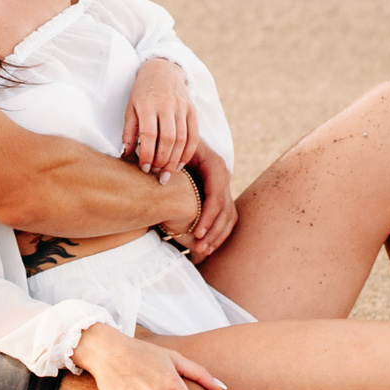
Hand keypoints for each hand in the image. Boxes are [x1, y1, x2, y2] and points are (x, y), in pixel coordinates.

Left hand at [120, 58, 197, 179]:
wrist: (162, 70)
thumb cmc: (142, 92)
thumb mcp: (130, 108)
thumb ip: (128, 131)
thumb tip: (125, 154)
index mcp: (147, 104)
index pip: (149, 134)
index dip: (147, 153)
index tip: (144, 168)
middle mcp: (166, 105)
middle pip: (168, 139)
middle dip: (163, 161)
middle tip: (157, 175)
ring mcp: (182, 107)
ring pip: (182, 139)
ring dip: (175, 160)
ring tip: (167, 174)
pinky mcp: (192, 110)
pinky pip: (194, 135)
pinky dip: (188, 152)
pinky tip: (180, 164)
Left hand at [178, 143, 236, 262]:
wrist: (177, 138)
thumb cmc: (171, 145)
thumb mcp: (170, 150)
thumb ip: (167, 163)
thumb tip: (161, 177)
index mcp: (214, 165)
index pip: (216, 197)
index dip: (208, 218)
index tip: (196, 235)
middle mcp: (222, 176)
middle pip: (226, 210)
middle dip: (213, 232)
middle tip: (199, 249)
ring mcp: (222, 185)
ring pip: (229, 216)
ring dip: (217, 235)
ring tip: (203, 251)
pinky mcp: (219, 194)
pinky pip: (226, 217)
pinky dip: (218, 232)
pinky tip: (206, 246)